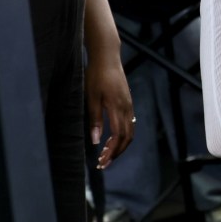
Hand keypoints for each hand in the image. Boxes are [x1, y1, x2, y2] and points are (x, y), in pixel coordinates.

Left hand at [85, 52, 133, 168]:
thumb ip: (95, 119)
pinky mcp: (127, 102)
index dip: (111, 151)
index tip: (102, 162)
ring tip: (106, 153)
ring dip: (119, 145)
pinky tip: (110, 138)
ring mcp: (129, 105)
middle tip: (103, 163)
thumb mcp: (91, 97)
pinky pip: (129, 123)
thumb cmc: (96, 75)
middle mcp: (127, 108)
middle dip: (116, 152)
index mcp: (117, 107)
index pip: (118, 136)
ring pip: (129, 131)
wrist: (107, 58)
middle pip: (127, 137)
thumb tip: (96, 141)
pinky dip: (121, 135)